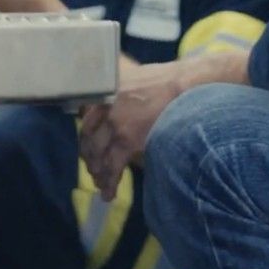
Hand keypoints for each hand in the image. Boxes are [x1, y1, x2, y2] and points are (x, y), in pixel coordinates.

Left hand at [81, 60, 186, 200]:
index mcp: (103, 93)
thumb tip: (112, 99)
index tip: (89, 147)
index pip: (86, 120)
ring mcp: (114, 124)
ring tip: (102, 184)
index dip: (87, 138)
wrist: (182, 87)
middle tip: (94, 170)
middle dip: (91, 159)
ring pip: (99, 156)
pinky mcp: (127, 141)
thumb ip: (116, 87)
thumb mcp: (131, 74)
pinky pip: (112, 167)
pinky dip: (109, 183)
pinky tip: (108, 194)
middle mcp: (103, 108)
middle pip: (89, 140)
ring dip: (99, 174)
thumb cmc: (163, 80)